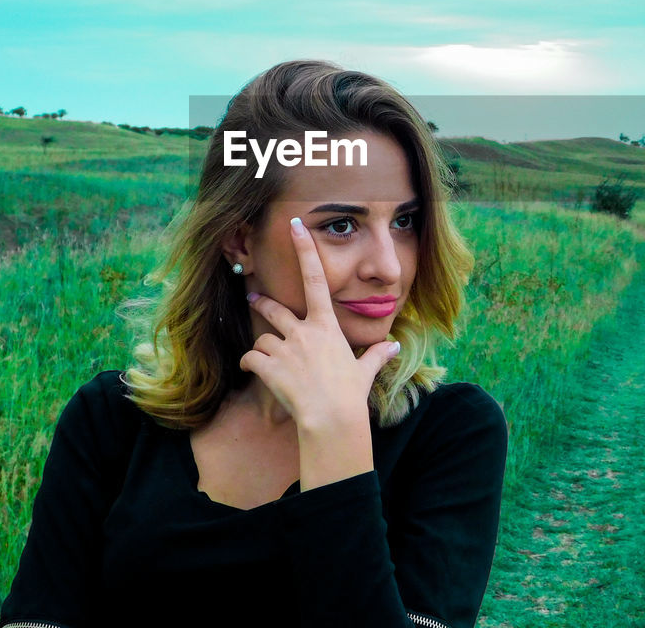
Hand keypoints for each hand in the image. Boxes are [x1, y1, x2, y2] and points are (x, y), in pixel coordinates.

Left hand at [238, 216, 400, 432]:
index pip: (315, 278)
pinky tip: (252, 372)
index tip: (296, 226)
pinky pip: (250, 358)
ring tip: (263, 360)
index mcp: (326, 326)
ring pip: (261, 338)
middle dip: (262, 302)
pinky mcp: (269, 366)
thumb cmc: (350, 394)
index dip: (304, 250)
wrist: (331, 417)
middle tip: (253, 297)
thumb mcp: (365, 371)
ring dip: (261, 347)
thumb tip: (395, 346)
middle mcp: (303, 331)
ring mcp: (284, 347)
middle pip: (274, 309)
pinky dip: (249, 364)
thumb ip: (377, 354)